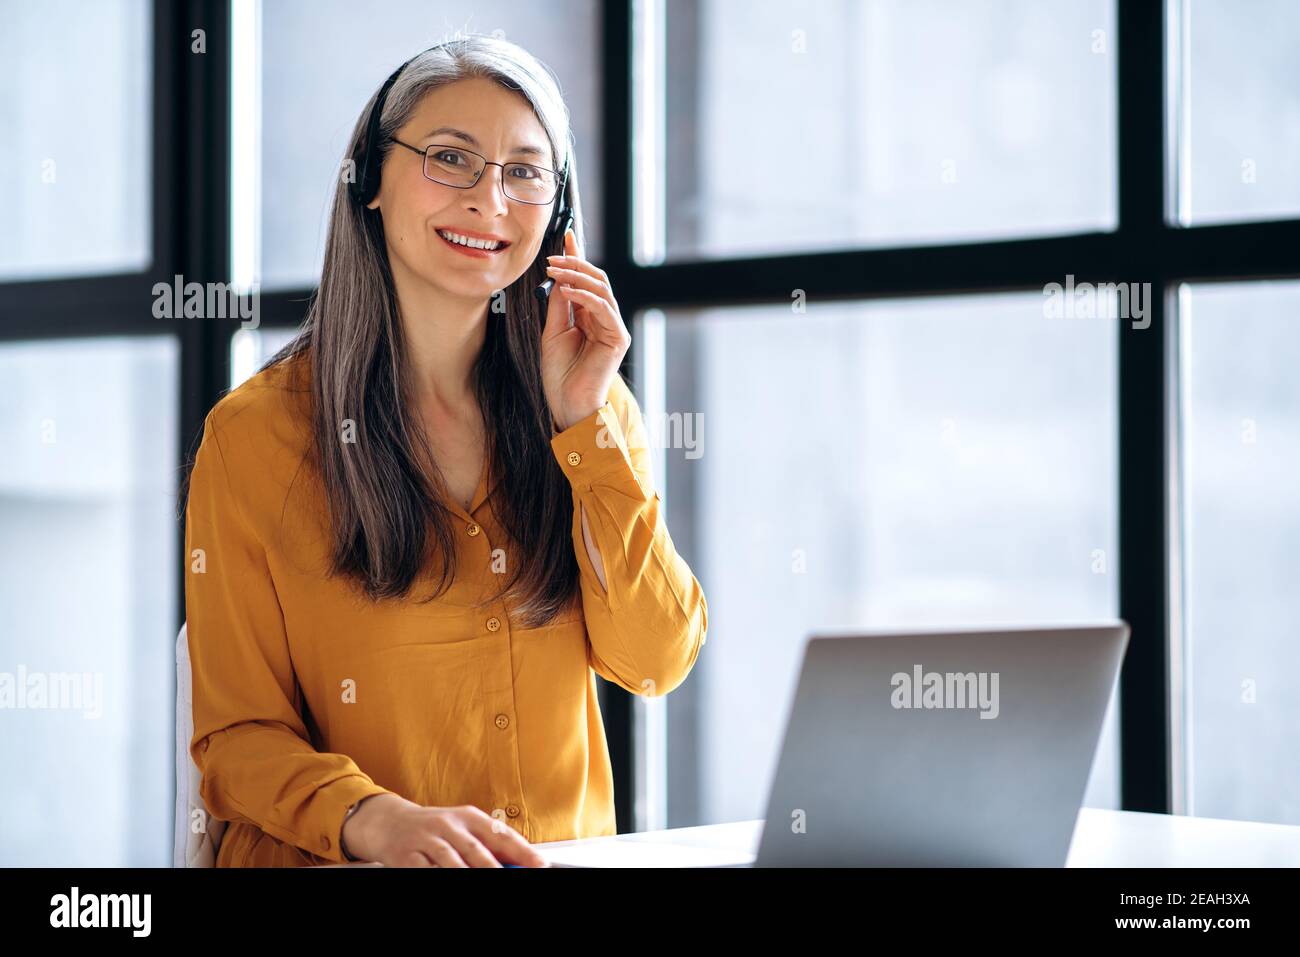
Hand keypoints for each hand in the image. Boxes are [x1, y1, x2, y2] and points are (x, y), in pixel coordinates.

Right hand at [341, 793, 549, 866]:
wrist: (389, 821)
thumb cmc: (434, 828)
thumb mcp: (461, 829)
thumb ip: (487, 845)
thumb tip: (519, 864)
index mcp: (468, 817)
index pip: (501, 834)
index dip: (522, 852)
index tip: (540, 866)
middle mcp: (448, 824)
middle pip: (476, 850)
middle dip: (495, 870)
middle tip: (511, 881)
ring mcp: (425, 839)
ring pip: (451, 861)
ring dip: (466, 875)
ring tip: (484, 885)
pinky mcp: (405, 855)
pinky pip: (423, 870)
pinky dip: (436, 877)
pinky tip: (446, 882)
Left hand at [540, 228, 630, 431]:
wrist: (568, 403)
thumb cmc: (560, 373)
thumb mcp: (553, 332)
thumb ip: (559, 306)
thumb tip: (559, 278)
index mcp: (588, 316)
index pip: (585, 281)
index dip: (577, 258)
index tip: (566, 236)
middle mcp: (604, 318)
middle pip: (597, 280)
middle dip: (575, 265)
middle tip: (551, 259)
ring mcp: (613, 327)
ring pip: (602, 290)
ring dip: (577, 276)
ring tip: (554, 271)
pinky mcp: (618, 338)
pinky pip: (604, 309)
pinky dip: (586, 296)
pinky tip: (568, 290)